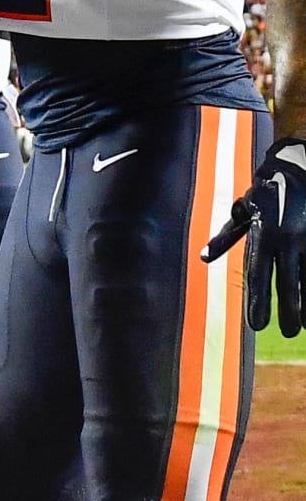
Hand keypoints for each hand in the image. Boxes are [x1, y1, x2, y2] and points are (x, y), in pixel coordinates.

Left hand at [203, 137, 305, 335]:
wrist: (299, 168)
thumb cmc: (267, 193)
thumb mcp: (244, 210)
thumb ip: (226, 235)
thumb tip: (205, 257)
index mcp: (263, 233)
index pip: (257, 273)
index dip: (257, 300)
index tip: (256, 326)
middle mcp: (287, 239)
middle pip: (287, 282)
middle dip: (287, 310)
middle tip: (286, 333)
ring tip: (304, 326)